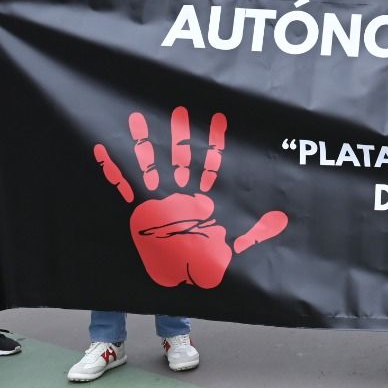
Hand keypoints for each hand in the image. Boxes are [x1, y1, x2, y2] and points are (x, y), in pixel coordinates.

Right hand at [92, 107, 288, 288]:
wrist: (174, 279)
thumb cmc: (203, 262)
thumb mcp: (231, 247)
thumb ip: (255, 232)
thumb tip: (284, 219)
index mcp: (202, 199)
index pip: (211, 165)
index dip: (215, 143)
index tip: (219, 116)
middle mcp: (179, 194)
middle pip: (180, 158)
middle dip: (179, 135)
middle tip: (179, 107)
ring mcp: (156, 199)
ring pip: (150, 165)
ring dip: (144, 143)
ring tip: (136, 116)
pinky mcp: (136, 209)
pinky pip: (123, 186)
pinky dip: (113, 169)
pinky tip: (103, 147)